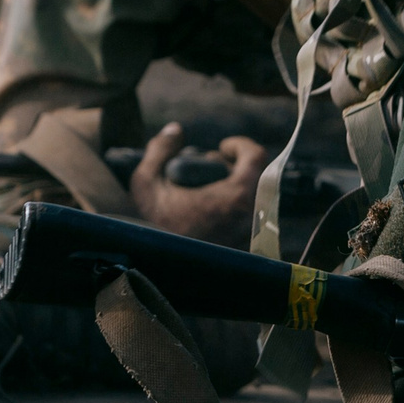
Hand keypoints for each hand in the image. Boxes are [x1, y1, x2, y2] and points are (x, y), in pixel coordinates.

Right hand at [130, 122, 267, 245]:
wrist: (160, 273)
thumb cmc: (154, 228)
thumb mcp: (146, 184)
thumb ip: (159, 150)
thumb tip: (175, 130)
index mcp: (237, 196)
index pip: (257, 156)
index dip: (240, 145)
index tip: (222, 148)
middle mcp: (253, 215)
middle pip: (257, 176)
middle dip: (234, 166)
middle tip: (210, 168)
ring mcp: (254, 234)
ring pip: (256, 197)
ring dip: (235, 186)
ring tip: (208, 188)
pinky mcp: (249, 249)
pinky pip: (252, 217)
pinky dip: (235, 206)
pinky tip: (213, 208)